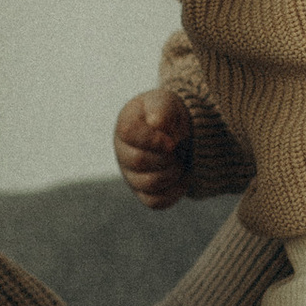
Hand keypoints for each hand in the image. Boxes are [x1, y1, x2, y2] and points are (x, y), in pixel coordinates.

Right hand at [115, 87, 193, 211]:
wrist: (177, 132)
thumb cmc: (167, 115)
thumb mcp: (166, 103)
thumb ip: (161, 110)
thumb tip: (157, 125)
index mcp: (125, 126)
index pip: (129, 133)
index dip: (153, 139)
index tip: (171, 141)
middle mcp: (123, 152)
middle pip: (139, 161)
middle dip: (166, 156)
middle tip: (176, 149)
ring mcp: (131, 175)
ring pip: (149, 184)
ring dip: (173, 172)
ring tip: (179, 161)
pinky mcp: (143, 193)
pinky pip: (157, 202)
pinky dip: (176, 190)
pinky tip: (183, 176)